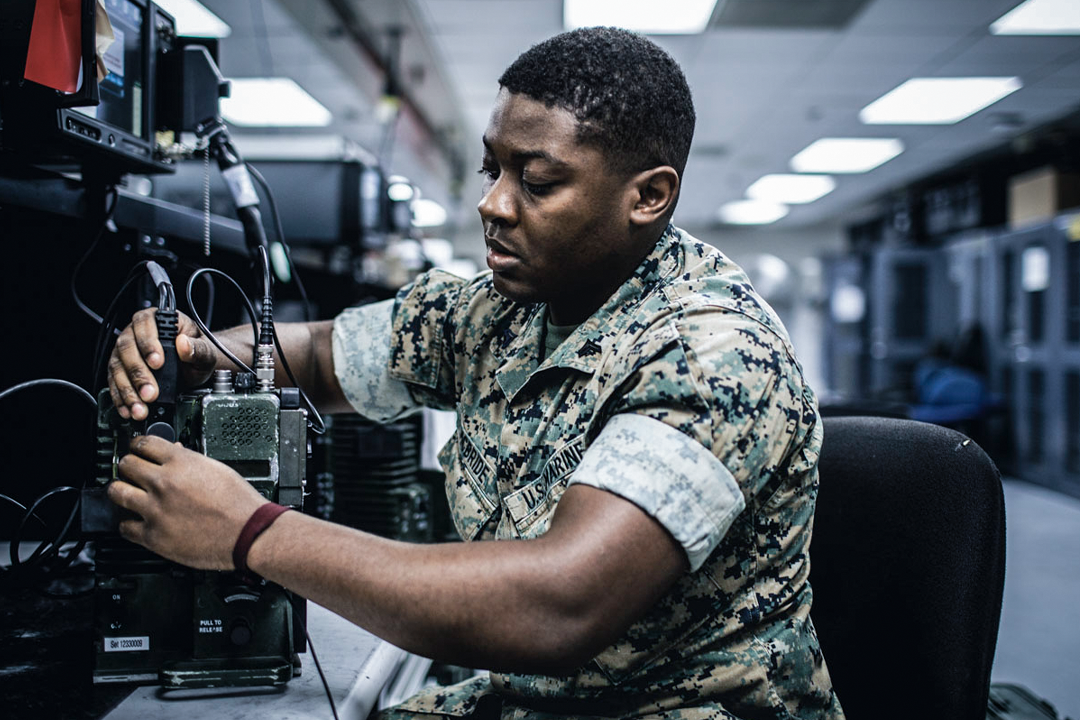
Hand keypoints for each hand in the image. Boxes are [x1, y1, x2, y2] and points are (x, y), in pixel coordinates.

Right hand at [107, 308, 219, 420]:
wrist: (194, 367)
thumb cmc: (197, 352)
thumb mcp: (204, 351)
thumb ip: (198, 348)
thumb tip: (184, 343)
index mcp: (157, 319)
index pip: (145, 323)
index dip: (148, 342)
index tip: (157, 362)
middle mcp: (135, 332)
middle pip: (127, 348)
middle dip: (138, 374)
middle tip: (150, 393)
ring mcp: (125, 352)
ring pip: (118, 368)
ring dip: (128, 391)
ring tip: (140, 408)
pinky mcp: (120, 370)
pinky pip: (114, 383)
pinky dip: (121, 398)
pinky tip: (128, 410)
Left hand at [107, 435, 267, 570]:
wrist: (247, 533)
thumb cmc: (239, 503)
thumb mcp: (218, 469)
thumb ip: (190, 460)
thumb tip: (175, 453)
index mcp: (181, 463)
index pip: (143, 443)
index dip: (138, 445)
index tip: (136, 450)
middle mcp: (163, 483)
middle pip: (126, 464)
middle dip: (128, 466)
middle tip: (131, 471)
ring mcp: (155, 509)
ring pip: (117, 492)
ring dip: (120, 491)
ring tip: (125, 493)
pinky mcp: (153, 535)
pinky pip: (124, 526)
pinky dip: (128, 523)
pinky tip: (136, 521)